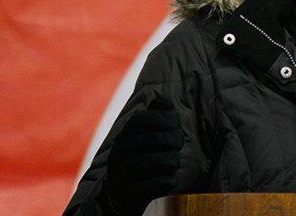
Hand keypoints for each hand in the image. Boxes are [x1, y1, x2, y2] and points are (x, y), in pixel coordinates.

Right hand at [104, 95, 182, 214]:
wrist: (121, 197)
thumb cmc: (139, 160)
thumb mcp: (142, 137)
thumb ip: (154, 116)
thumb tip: (160, 98)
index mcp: (122, 137)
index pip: (139, 119)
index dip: (161, 117)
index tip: (175, 124)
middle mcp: (118, 153)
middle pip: (151, 139)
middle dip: (172, 140)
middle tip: (177, 145)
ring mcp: (121, 173)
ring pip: (154, 160)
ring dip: (172, 161)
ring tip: (173, 162)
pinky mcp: (129, 193)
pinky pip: (156, 183)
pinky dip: (167, 181)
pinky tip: (170, 180)